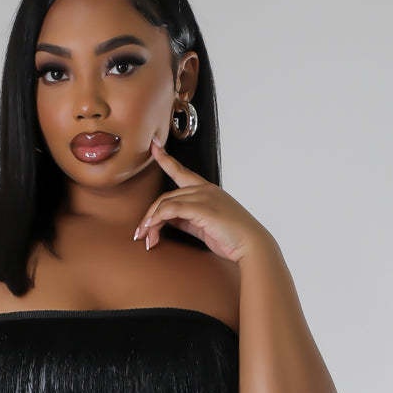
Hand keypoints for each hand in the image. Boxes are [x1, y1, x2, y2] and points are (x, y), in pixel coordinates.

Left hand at [134, 136, 268, 263]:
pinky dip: (158, 218)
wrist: (251, 245)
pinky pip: (172, 208)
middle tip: (141, 235)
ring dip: (151, 220)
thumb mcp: (204, 227)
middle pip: (166, 196)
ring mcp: (204, 196)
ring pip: (166, 202)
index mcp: (207, 190)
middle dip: (150, 216)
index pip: (181, 172)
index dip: (166, 159)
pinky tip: (152, 230)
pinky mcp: (202, 208)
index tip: (154, 147)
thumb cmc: (231, 238)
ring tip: (145, 238)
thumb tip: (167, 220)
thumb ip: (186, 220)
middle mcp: (204, 189)